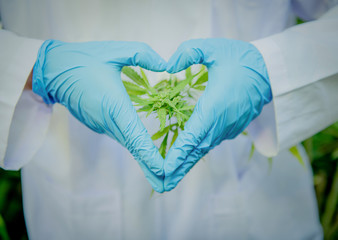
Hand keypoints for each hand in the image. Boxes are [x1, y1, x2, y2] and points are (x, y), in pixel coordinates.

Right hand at [33, 40, 166, 191]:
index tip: (163, 171)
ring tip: (162, 174)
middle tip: (168, 184)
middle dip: (151, 167)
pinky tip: (147, 154)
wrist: (54, 70)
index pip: (135, 135)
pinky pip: (122, 138)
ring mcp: (103, 125)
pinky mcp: (100, 124)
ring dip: (144, 160)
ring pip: (128, 145)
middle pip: (133, 148)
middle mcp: (109, 120)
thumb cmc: (85, 59)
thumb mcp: (116, 50)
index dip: (149, 155)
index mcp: (114, 105)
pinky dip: (136, 148)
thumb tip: (167, 64)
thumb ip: (143, 55)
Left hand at [164, 39, 271, 190]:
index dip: (179, 153)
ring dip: (186, 164)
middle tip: (162, 185)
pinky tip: (184, 161)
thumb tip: (167, 65)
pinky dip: (195, 154)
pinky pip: (209, 144)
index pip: (194, 134)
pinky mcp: (230, 128)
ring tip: (169, 179)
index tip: (166, 168)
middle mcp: (221, 123)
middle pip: (196, 150)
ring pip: (203, 150)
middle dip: (178, 168)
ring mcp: (227, 128)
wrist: (268, 71)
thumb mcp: (213, 48)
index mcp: (215, 106)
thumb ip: (189, 52)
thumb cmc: (239, 59)